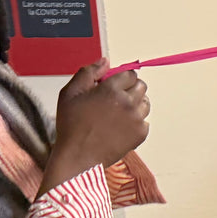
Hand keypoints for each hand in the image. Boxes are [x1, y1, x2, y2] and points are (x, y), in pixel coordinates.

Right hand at [43, 60, 149, 193]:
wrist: (78, 156)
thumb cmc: (72, 125)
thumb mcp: (71, 92)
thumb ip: (88, 72)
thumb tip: (106, 61)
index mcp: (112, 89)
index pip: (130, 74)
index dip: (122, 79)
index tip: (113, 86)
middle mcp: (128, 102)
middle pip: (141, 86)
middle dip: (131, 89)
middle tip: (115, 100)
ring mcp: (136, 119)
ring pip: (145, 103)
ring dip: (135, 105)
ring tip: (117, 114)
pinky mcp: (140, 134)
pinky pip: (145, 122)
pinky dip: (136, 123)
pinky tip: (120, 127)